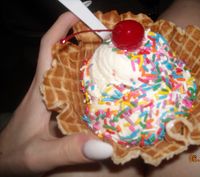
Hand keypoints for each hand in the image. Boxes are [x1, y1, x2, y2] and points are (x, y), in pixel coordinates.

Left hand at [0, 12, 112, 176]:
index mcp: (41, 90)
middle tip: (108, 41)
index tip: (78, 16)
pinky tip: (103, 90)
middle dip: (83, 43)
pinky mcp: (57, 108)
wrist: (3, 162)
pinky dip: (88, 83)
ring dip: (89, 62)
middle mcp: (48, 89)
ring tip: (112, 60)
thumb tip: (105, 147)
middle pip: (65, 57)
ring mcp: (53, 98)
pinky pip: (75, 89)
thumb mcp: (40, 155)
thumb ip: (68, 151)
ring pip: (71, 72)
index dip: (61, 29)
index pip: (48, 50)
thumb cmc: (15, 155)